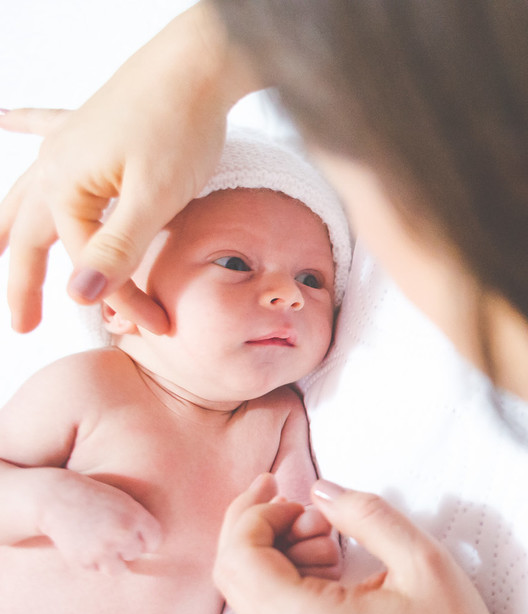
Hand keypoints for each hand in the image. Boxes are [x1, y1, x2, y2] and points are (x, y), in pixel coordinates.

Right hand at [0, 3, 257, 332]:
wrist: (198, 64)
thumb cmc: (181, 128)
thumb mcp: (157, 198)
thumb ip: (119, 248)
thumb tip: (78, 295)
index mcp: (67, 189)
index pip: (91, 263)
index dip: (123, 298)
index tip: (158, 325)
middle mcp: (55, 165)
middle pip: (28, 236)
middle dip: (24, 283)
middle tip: (20, 325)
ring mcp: (68, 141)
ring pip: (26, 192)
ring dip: (9, 226)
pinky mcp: (90, 123)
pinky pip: (41, 126)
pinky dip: (19, 124)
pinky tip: (3, 118)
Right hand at [31, 467, 162, 573]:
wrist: (57, 499)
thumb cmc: (95, 499)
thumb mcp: (124, 503)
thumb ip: (140, 524)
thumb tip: (150, 552)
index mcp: (136, 517)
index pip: (154, 542)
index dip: (144, 539)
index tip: (133, 534)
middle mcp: (123, 534)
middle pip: (135, 554)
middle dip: (125, 546)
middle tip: (107, 532)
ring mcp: (104, 549)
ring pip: (119, 569)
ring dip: (112, 560)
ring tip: (99, 543)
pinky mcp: (85, 561)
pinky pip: (97, 569)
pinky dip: (92, 560)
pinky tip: (83, 543)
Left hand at [216, 474, 527, 613]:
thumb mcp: (421, 560)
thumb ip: (366, 515)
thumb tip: (319, 491)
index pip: (239, 558)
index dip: (253, 513)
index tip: (290, 491)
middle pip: (230, 573)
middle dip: (255, 524)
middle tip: (299, 502)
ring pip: (246, 589)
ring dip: (273, 547)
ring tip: (330, 536)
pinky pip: (269, 605)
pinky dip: (285, 570)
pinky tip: (330, 559)